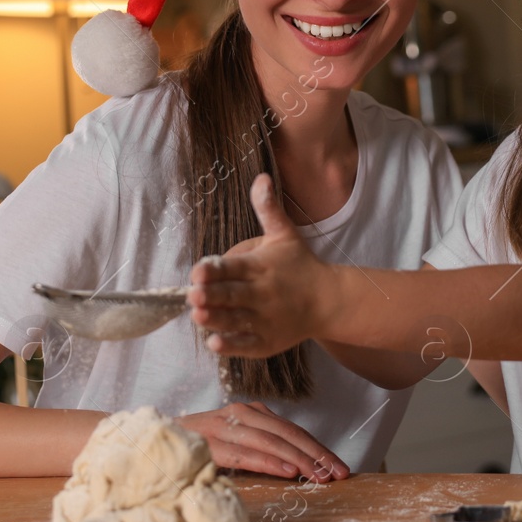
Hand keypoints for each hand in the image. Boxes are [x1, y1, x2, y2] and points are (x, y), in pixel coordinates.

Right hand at [175, 402, 349, 480]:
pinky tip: (288, 472)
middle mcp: (241, 413)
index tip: (340, 468)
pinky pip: (245, 453)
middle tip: (340, 474)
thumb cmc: (198, 448)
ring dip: (299, 460)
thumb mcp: (235, 444)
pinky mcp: (209, 442)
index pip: (293, 430)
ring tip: (320, 476)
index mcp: (250, 412)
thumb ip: (261, 450)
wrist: (150, 441)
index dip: (319, 449)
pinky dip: (269, 462)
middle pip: (288, 433)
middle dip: (317, 455)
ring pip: (271, 441)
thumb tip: (299, 470)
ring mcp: (224, 425)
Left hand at [189, 174, 333, 357]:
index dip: (216, 270)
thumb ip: (268, 209)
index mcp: (262, 267)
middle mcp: (263, 294)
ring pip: (236, 320)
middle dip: (212, 295)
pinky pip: (247, 344)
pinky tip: (215, 343)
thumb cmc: (301, 265)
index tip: (199, 270)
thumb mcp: (285, 234)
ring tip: (197, 316)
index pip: (235, 268)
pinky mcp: (267, 341)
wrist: (329, 301)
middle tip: (192, 295)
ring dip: (216, 319)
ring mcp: (266, 320)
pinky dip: (232, 345)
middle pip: (233, 295)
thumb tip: (260, 176)